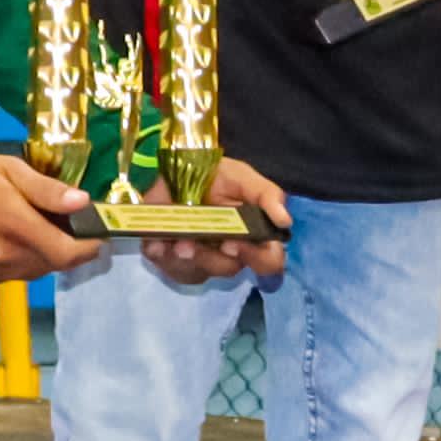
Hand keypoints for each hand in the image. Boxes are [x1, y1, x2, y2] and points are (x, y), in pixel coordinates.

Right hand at [0, 151, 101, 283]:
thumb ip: (46, 190)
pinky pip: (10, 275)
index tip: (96, 235)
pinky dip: (18, 261)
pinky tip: (7, 240)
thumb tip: (83, 202)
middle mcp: (6, 257)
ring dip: (42, 255)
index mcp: (18, 227)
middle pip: (53, 264)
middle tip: (63, 225)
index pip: (68, 253)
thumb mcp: (7, 169)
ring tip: (33, 229)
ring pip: (32, 271)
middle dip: (65, 248)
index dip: (88, 247)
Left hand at [140, 157, 290, 286]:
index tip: (233, 244)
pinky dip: (161, 256)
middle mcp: (230, 253)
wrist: (171, 168)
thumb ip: (266, 194)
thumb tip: (285, 220)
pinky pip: (170, 268)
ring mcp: (202, 260)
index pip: (268, 261)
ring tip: (171, 240)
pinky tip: (154, 243)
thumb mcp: (241, 176)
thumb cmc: (214, 173)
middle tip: (189, 244)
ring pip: (197, 272)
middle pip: (228, 269)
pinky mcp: (174, 262)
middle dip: (208, 257)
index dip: (256, 259)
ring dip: (183, 258)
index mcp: (254, 235)